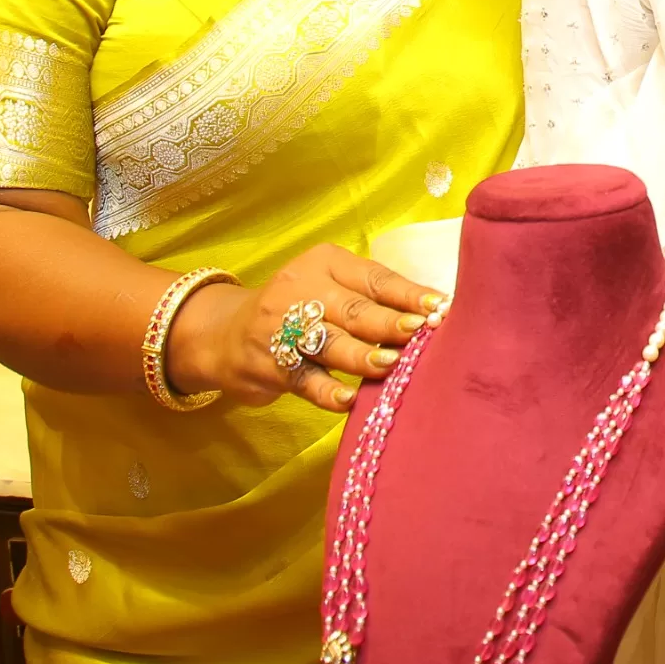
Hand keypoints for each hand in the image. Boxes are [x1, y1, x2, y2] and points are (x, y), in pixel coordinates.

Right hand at [166, 245, 443, 411]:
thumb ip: (370, 296)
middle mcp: (300, 290)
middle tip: (421, 333)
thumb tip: (433, 313)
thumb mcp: (327, 284)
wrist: (224, 334)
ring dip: (362, 356)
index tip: (440, 308)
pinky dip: (328, 392)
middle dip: (389, 323)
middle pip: (352, 309)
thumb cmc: (298, 307)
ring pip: (329, 344)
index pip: (373, 277)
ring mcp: (280, 329)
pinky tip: (350, 400)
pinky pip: (303, 381)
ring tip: (392, 364)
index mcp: (323, 263)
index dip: (407, 294)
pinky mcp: (268, 366)